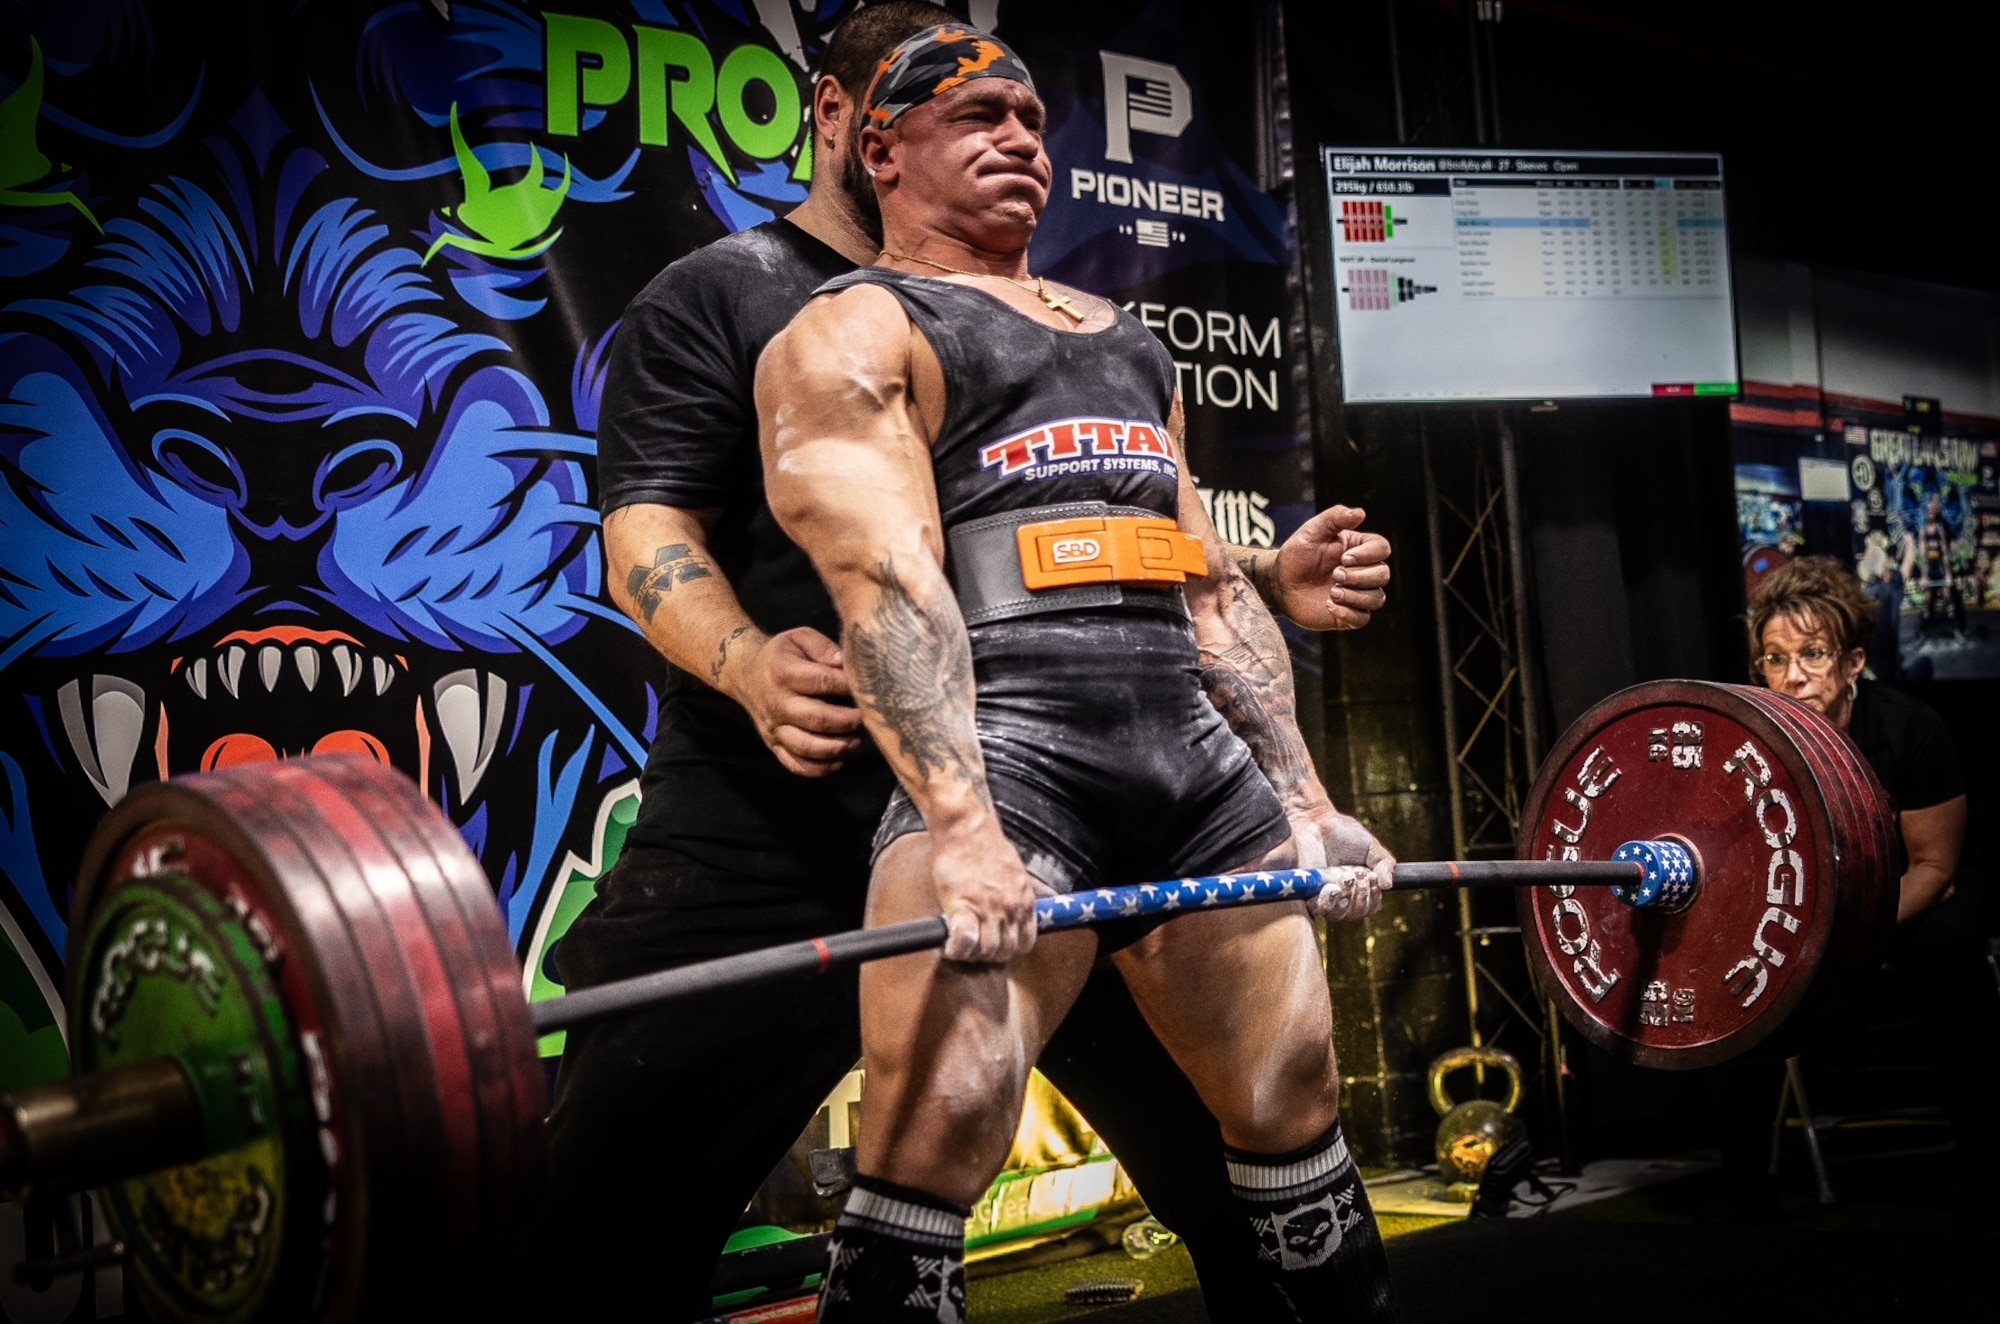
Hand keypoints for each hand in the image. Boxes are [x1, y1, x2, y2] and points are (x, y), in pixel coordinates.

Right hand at [728, 627, 865, 776]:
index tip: (866, 689)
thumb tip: (844, 662)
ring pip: (806, 746)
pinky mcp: (773, 743)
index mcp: (783, 672)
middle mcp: (777, 702)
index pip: (822, 682)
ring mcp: (773, 726)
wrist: (745, 673)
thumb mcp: (800, 638)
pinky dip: (818, 769)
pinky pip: (794, 763)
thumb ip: (824, 647)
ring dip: (836, 748)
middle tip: (866, 719)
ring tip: (856, 741)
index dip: (847, 687)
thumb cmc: (781, 655)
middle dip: (847, 722)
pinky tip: (839, 761)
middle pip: (816, 719)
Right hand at [930, 819, 1041, 962]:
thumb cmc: (986, 846)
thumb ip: (1018, 896)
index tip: (998, 946)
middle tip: (975, 948)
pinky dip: (957, 950)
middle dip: (990, 955)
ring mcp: (988, 909)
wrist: (966, 828)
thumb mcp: (1017, 873)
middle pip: (1006, 951)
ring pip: (987, 951)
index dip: (1010, 949)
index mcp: (1024, 901)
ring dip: (973, 954)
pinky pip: (965, 940)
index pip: (1026, 942)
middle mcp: (1010, 908)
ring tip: (961, 946)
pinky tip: (950, 948)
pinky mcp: (964, 906)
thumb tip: (1020, 908)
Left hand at [1271, 505, 1389, 630]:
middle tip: (1335, 575)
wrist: (1279, 583)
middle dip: (1360, 576)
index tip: (1344, 558)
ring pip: (1376, 598)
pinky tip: (1329, 605)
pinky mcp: (1348, 614)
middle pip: (1383, 574)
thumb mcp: (1311, 532)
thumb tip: (1360, 513)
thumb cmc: (1296, 555)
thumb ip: (1334, 518)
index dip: (1368, 554)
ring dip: (1356, 596)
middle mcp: (1363, 571)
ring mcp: (1357, 594)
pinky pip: (1363, 619)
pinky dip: (1348, 613)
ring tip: (1332, 592)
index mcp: (1358, 549)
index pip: (1382, 548)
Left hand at [1288, 798, 1393, 921]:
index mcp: (1358, 886)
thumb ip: (1384, 863)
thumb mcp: (1370, 846)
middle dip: (1361, 896)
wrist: (1315, 822)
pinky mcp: (1306, 893)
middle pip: (1356, 913)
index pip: (1370, 906)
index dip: (1374, 898)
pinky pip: (1319, 908)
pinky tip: (1332, 887)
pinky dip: (1329, 902)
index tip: (1373, 878)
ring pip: (1339, 914)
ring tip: (1345, 878)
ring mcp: (1323, 895)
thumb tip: (1388, 885)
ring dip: (1347, 899)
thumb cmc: (1342, 832)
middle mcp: (1341, 894)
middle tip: (1357, 874)